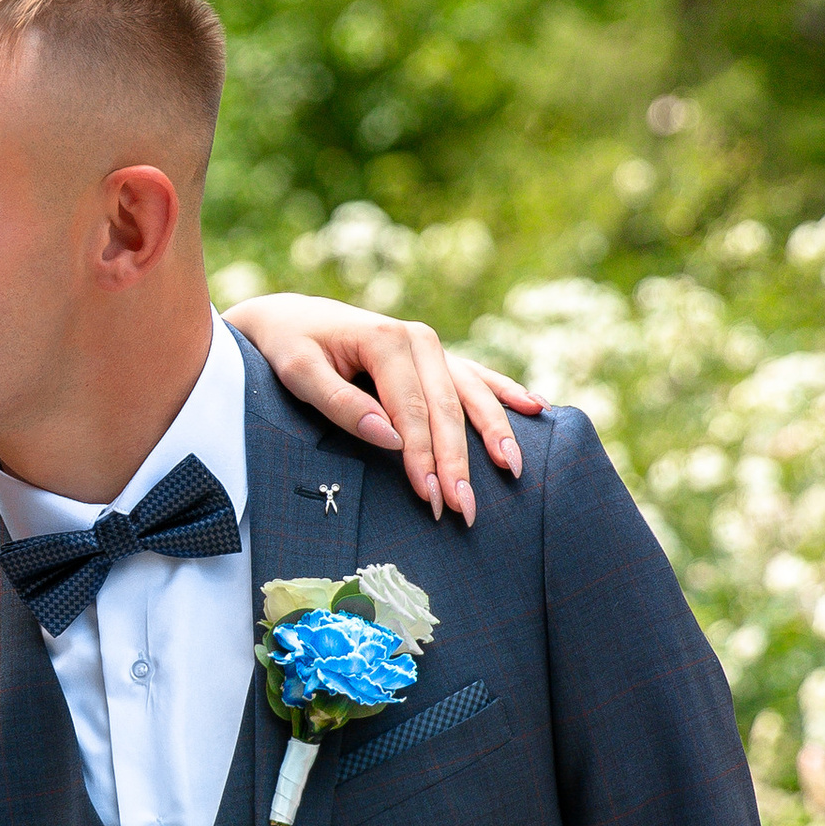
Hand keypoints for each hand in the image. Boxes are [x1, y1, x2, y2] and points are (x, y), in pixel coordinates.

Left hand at [225, 293, 540, 524]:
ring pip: (470, 395)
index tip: (430, 498)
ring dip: (494, 433)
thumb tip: (389, 438)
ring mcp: (432, 347)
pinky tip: (535, 408)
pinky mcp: (436, 357)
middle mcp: (418, 339)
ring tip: (513, 470)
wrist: (289, 316)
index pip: (412, 411)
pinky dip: (505, 392)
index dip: (422, 456)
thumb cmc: (289, 348)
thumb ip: (341, 405)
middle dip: (458, 462)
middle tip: (466, 509)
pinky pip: (477, 376)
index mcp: (386, 340)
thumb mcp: (299, 373)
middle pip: (447, 409)